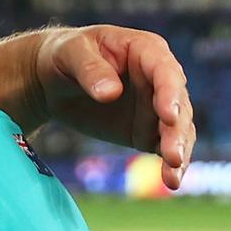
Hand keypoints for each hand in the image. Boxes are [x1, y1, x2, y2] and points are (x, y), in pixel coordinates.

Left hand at [35, 25, 194, 189]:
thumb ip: (90, 70)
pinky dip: (171, 165)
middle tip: (173, 156)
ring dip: (178, 152)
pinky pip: (165, 148)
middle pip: (178, 105)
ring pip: (177, 130)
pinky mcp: (148, 130)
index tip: (167, 116)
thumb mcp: (70, 53)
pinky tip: (172, 181)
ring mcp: (156, 106)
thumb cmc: (63, 55)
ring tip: (172, 177)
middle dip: (176, 131)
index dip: (169, 93)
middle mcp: (159, 78)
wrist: (51, 80)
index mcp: (146, 50)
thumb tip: (110, 92)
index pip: (165, 71)